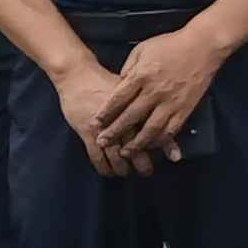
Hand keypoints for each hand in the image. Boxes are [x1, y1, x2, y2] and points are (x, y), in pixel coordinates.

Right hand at [55, 58, 152, 177]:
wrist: (78, 75)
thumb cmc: (105, 82)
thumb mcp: (130, 90)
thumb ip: (144, 104)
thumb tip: (163, 117)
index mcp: (136, 107)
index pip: (153, 131)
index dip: (161, 147)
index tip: (169, 159)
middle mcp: (122, 119)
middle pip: (137, 148)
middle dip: (143, 164)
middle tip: (146, 171)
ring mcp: (104, 127)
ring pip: (117, 157)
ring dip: (122, 169)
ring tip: (125, 172)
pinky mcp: (88, 132)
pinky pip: (97, 157)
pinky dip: (104, 168)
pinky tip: (108, 171)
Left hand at [94, 24, 224, 160]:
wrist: (202, 46)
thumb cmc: (169, 45)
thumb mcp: (141, 50)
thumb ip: (129, 69)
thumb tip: (119, 85)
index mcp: (141, 75)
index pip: (118, 98)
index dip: (105, 113)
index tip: (95, 123)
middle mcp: (155, 91)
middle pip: (131, 116)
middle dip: (115, 132)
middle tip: (103, 143)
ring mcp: (171, 102)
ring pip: (151, 128)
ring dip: (137, 143)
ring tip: (125, 152)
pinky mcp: (185, 108)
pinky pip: (171, 129)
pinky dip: (160, 140)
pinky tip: (151, 146)